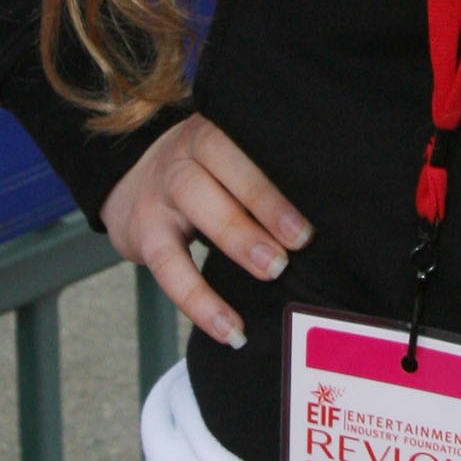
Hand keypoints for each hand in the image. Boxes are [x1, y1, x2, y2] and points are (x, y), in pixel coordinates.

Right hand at [99, 114, 310, 350]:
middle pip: (222, 165)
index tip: (310, 214)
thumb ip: (268, 177)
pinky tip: (229, 329)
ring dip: (237, 238)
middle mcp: (186, 152)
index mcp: (217, 130)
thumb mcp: (229, 165)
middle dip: (264, 202)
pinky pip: (168, 266)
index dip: (279, 177)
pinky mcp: (142, 231)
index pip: (247, 143)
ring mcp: (160, 189)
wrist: (126, 190)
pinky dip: (199, 301)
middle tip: (300, 240)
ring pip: (195, 202)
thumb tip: (335, 219)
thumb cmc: (205, 181)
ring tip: (273, 271)